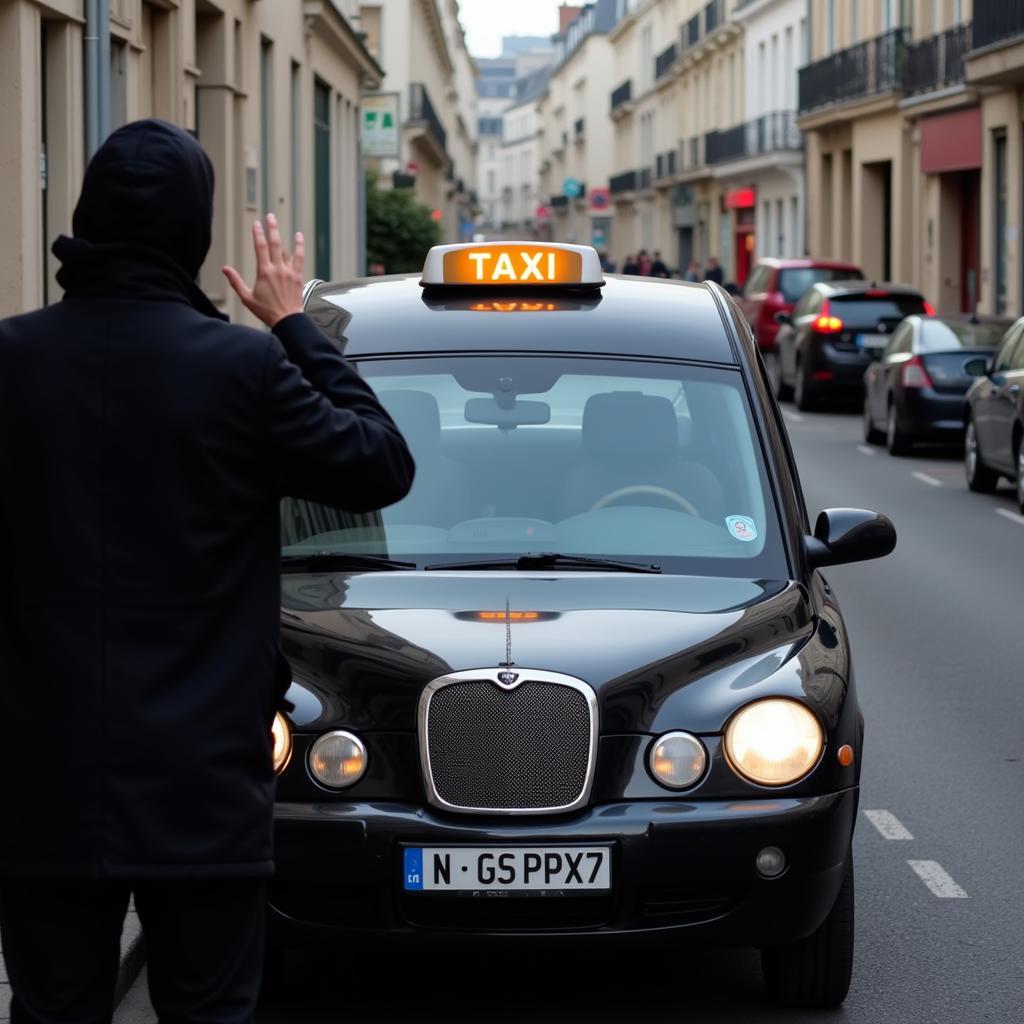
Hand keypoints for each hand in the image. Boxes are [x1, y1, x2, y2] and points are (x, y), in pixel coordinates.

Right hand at [223, 213, 304, 327]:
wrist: (287, 320)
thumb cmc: (267, 311)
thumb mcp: (247, 298)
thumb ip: (235, 282)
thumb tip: (225, 269)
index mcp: (264, 272)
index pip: (260, 247)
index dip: (257, 234)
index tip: (256, 224)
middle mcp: (277, 269)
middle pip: (274, 243)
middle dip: (271, 228)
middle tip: (269, 217)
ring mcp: (289, 272)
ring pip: (286, 249)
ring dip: (282, 235)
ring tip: (278, 224)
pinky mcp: (297, 276)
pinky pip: (299, 258)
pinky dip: (299, 246)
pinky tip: (299, 237)